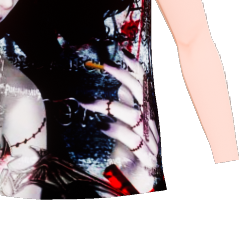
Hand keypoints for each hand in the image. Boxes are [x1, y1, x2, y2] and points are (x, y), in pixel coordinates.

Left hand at [79, 55, 158, 169]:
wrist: (139, 186)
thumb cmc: (129, 155)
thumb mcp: (123, 127)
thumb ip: (124, 107)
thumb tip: (121, 87)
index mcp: (146, 113)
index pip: (144, 84)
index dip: (135, 68)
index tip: (123, 52)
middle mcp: (150, 124)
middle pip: (141, 93)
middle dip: (124, 76)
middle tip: (105, 66)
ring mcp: (150, 140)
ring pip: (134, 115)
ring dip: (110, 105)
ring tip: (87, 102)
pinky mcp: (146, 158)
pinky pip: (133, 141)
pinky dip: (118, 131)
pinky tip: (102, 127)